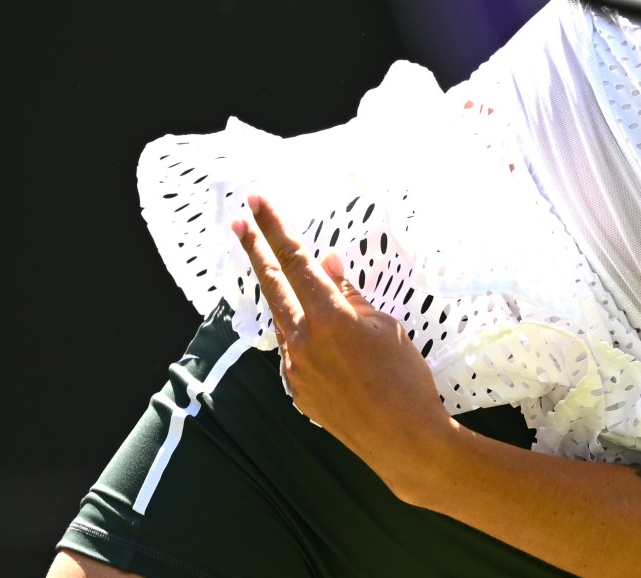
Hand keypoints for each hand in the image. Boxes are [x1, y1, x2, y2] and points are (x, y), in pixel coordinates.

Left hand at [232, 195, 453, 494]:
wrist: (401, 439)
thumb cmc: (405, 378)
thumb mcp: (386, 326)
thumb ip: (350, 294)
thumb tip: (327, 264)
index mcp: (328, 317)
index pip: (295, 260)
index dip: (275, 227)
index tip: (255, 201)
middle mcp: (301, 340)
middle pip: (271, 284)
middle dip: (253, 249)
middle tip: (236, 221)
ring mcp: (294, 368)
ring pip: (283, 319)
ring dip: (283, 296)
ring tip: (290, 280)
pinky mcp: (297, 391)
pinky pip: (294, 352)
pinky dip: (303, 335)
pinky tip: (327, 344)